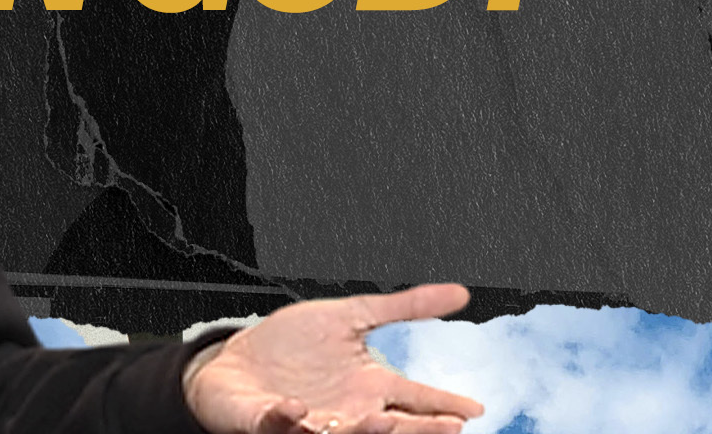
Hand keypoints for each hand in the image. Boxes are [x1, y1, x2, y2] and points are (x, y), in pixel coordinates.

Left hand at [181, 284, 483, 433]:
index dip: (444, 404)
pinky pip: (282, 422)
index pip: (415, 399)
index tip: (473, 408)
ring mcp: (313, 420)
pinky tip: (300, 410)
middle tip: (449, 426)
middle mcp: (348, 410)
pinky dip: (290, 418)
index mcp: (369, 386)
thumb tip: (461, 292)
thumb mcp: (350, 316)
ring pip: (345, 432)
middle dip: (419, 428)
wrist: (238, 360)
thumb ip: (403, 307)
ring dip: (365, 429)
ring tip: (383, 420)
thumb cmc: (292, 345)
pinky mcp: (272, 420)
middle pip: (392, 425)